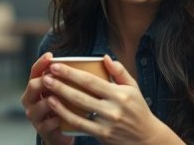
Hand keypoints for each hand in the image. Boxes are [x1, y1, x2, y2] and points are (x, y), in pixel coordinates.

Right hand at [21, 52, 73, 144]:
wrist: (62, 133)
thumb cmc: (67, 107)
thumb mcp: (68, 90)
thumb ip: (74, 76)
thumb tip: (102, 59)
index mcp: (36, 87)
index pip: (35, 71)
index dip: (41, 63)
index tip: (51, 55)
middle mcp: (31, 99)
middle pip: (33, 85)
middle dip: (45, 80)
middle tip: (57, 76)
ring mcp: (34, 115)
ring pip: (41, 104)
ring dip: (53, 100)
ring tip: (64, 96)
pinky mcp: (41, 130)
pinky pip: (48, 123)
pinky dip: (58, 118)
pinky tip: (68, 115)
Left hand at [42, 55, 181, 144]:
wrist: (147, 139)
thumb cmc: (138, 109)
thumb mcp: (133, 88)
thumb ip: (119, 72)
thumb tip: (105, 57)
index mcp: (120, 94)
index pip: (91, 81)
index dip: (71, 73)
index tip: (56, 65)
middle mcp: (113, 108)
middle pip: (81, 95)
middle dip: (61, 84)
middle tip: (46, 76)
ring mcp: (107, 123)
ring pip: (78, 110)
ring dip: (59, 100)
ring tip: (46, 90)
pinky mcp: (102, 135)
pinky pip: (79, 125)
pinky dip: (65, 115)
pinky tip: (55, 107)